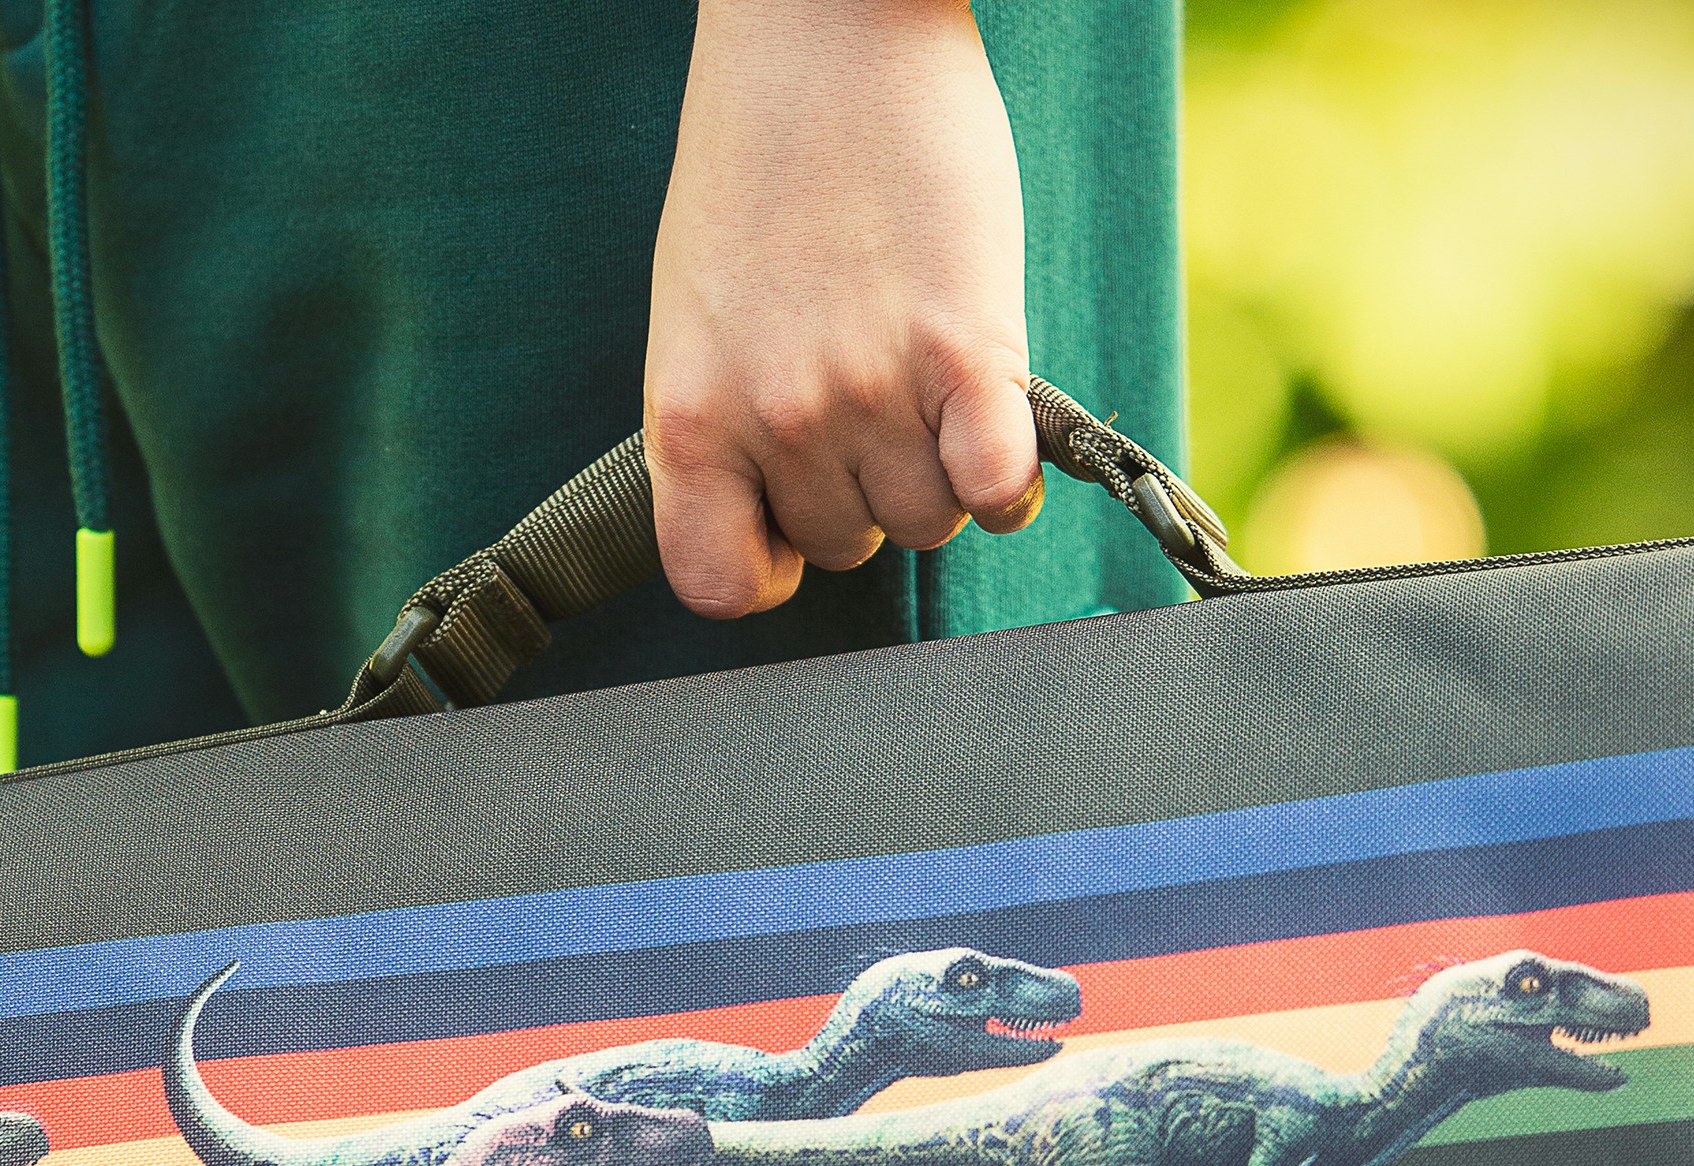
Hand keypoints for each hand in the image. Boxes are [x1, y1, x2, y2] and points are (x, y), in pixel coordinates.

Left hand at [646, 0, 1040, 619]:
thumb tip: (774, 519)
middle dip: (862, 492)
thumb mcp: (701, 310)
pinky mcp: (966, 351)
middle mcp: (774, 415)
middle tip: (870, 400)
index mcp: (687, 412)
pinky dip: (1006, 484)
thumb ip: (728, 420)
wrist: (827, 22)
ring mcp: (869, 388)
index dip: (762, 566)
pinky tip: (996, 430)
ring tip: (926, 384)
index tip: (784, 528)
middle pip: (843, 545)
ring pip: (925, 523)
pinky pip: (995, 492)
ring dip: (938, 474)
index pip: (717, 581)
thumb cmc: (761, 157)